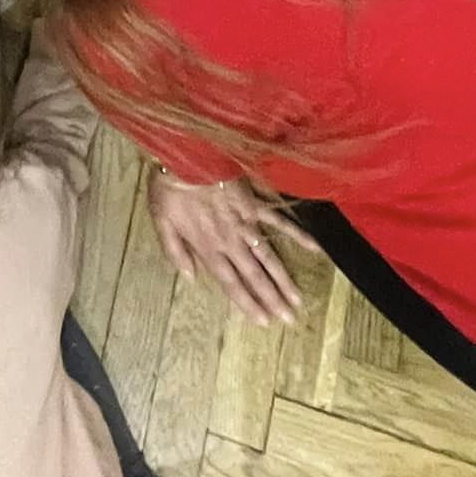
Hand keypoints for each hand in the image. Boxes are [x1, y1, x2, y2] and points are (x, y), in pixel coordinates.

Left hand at [148, 170, 321, 325]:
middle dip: (271, 299)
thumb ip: (175, 252)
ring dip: (283, 279)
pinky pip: (279, 220)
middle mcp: (230, 240)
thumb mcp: (161, 221)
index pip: (230, 282)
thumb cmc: (169, 188)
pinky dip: (297, 233)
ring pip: (268, 256)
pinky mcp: (254, 203)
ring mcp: (245, 222)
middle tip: (289, 320)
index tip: (263, 321)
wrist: (185, 155)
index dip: (247, 302)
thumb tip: (191, 277)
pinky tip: (314, 247)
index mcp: (207, 246)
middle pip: (254, 275)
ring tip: (298, 300)